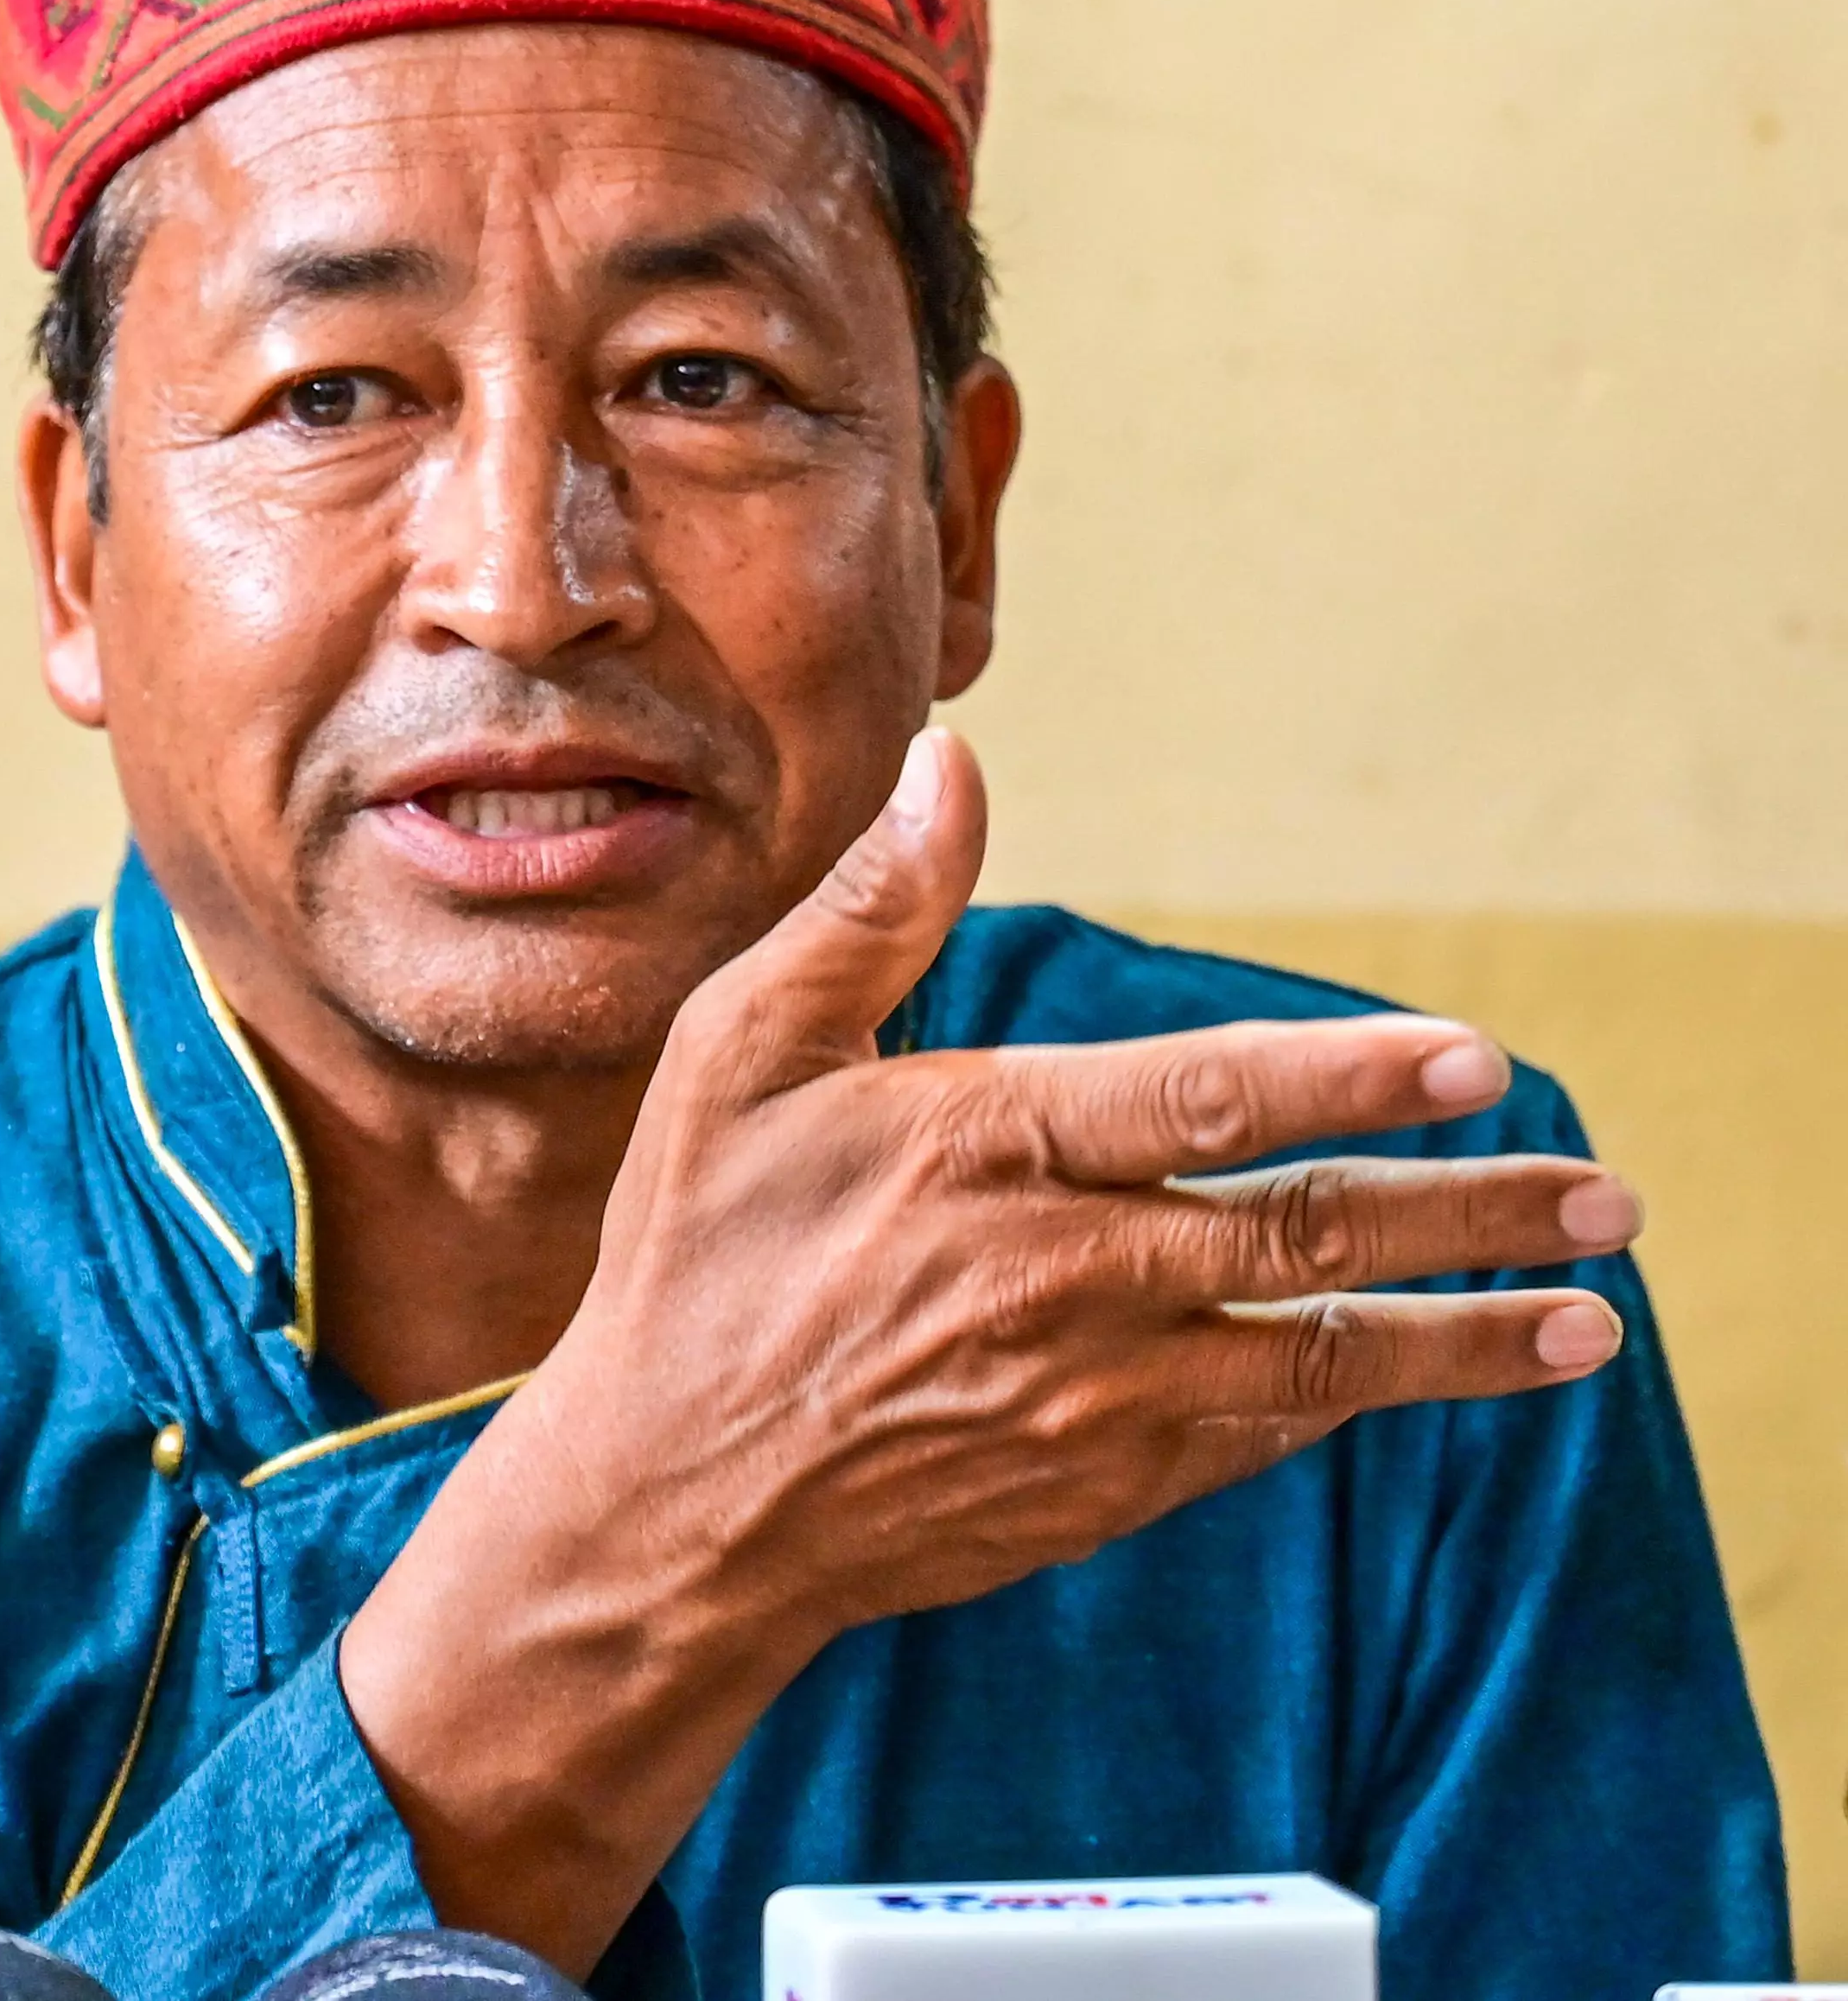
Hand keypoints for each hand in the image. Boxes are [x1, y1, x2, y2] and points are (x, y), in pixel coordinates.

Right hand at [531, 723, 1628, 1631]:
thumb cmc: (693, 1257)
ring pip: (1320, 1356)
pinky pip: (1256, 1436)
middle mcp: (1060, 1279)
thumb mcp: (736, 1059)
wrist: (668, 1503)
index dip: (1355, 1078)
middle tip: (1604, 1198)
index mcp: (982, 1153)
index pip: (1210, 1101)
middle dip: (1475, 1215)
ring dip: (1466, 1337)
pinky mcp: (1097, 1488)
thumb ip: (867, 916)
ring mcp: (1091, 1398)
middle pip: (1310, 1236)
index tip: (1474, 1062)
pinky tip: (1409, 1379)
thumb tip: (954, 768)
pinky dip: (1345, 1403)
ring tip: (1586, 1319)